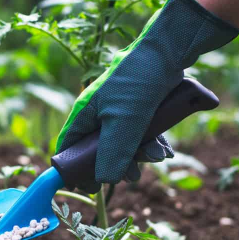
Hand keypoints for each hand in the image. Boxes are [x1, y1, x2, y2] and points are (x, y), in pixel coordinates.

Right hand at [56, 0, 238, 192]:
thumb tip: (104, 181)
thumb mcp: (123, 123)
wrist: (169, 52)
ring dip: (140, 154)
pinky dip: (152, 144)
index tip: (87, 187)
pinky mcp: (140, 108)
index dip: (74, 169)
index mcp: (84, 114)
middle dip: (117, 164)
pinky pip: (141, 134)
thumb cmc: (137, 83)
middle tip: (132, 175)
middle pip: (99, 150)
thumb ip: (112, 154)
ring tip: (156, 157)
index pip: (69, 147)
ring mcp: (120, 111)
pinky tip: (165, 150)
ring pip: (124, 143)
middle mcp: (99, 113)